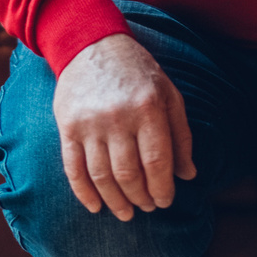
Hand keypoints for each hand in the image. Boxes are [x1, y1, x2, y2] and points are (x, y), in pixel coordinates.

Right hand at [51, 33, 195, 220]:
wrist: (92, 44)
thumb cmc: (138, 72)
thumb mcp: (168, 94)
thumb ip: (180, 135)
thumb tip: (187, 175)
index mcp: (148, 107)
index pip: (157, 161)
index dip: (162, 187)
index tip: (165, 200)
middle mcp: (118, 116)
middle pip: (129, 173)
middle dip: (141, 198)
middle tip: (148, 207)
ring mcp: (90, 123)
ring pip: (102, 177)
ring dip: (116, 201)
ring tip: (126, 213)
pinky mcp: (68, 127)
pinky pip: (74, 169)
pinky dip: (84, 194)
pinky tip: (96, 207)